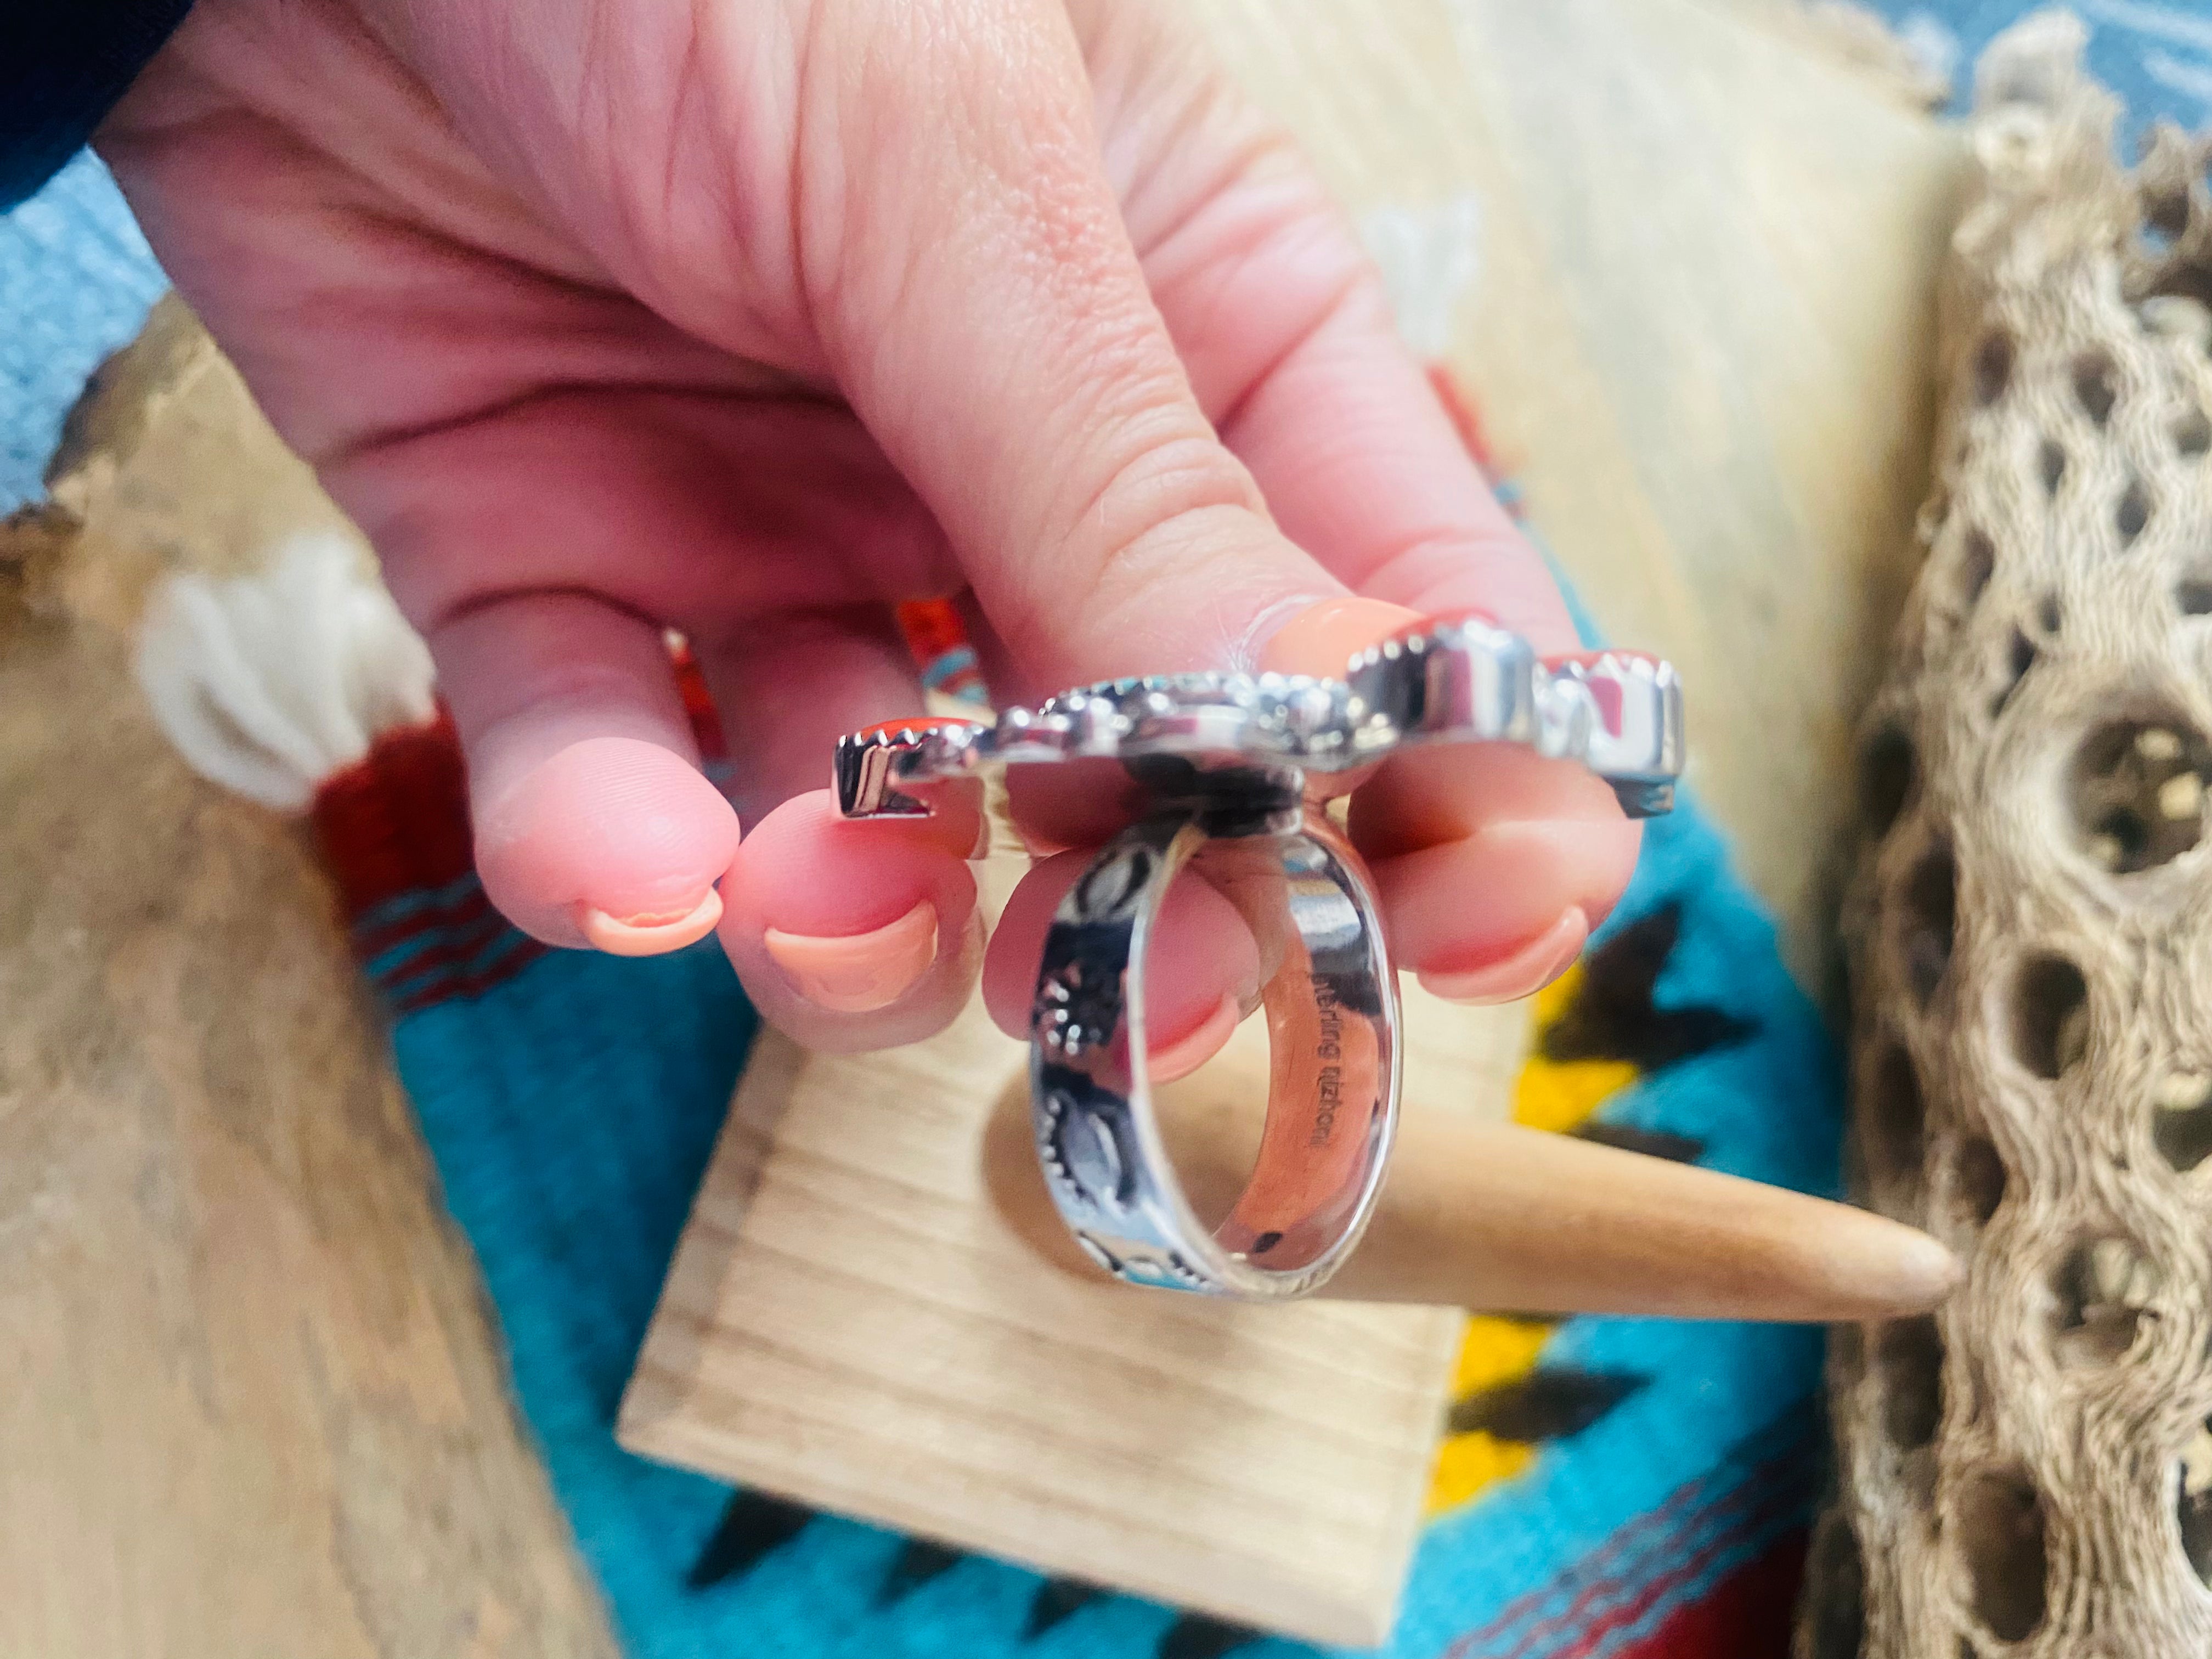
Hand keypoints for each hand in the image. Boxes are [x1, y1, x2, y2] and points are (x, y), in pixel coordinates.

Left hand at [98, 0, 1639, 1058]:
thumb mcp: (949, 162)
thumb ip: (1120, 468)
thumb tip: (1325, 734)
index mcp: (1197, 322)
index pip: (1396, 595)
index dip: (1455, 781)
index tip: (1458, 933)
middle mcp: (1007, 463)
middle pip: (1150, 771)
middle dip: (1148, 910)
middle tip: (1128, 986)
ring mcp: (783, 533)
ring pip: (879, 830)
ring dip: (861, 925)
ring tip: (808, 909)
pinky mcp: (554, 572)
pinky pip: (605, 772)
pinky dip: (609, 852)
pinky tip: (618, 864)